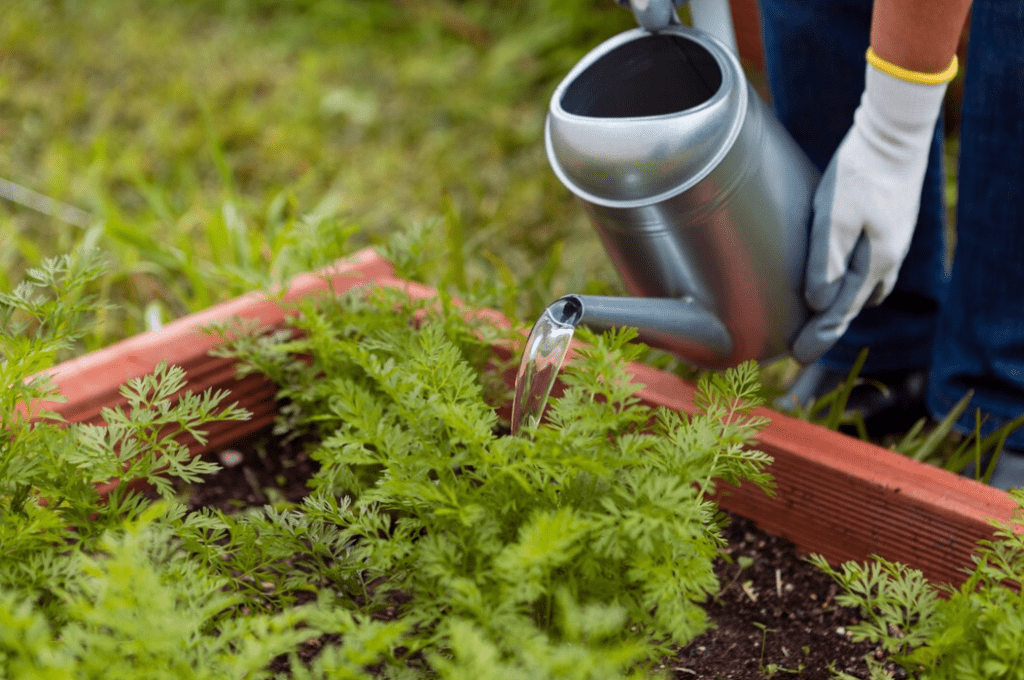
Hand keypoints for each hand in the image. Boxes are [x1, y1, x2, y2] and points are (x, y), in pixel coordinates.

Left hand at [791, 59, 949, 363]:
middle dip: (829, 329)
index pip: (842, 311)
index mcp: (873, 263)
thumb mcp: (834, 216)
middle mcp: (887, 260)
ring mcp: (891, 245)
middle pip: (855, 306)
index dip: (819, 336)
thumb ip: (826, 260)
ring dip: (844, 308)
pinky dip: (854, 286)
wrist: (893, 136)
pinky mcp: (888, 229)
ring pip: (867, 290)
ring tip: (820, 323)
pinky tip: (841, 283)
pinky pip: (871, 271)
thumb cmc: (859, 173)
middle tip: (804, 351)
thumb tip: (817, 303)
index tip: (798, 356)